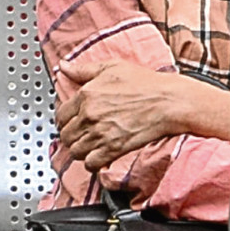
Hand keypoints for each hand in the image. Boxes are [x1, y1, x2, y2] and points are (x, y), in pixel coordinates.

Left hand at [56, 62, 227, 169]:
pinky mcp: (113, 149)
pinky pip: (90, 164)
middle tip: (81, 135)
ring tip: (89, 146)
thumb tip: (64, 66)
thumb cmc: (146, 83)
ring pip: (75, 151)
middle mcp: (89, 115)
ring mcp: (100, 134)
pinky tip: (99, 156)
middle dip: (72, 136)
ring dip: (81, 150)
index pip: (60, 115)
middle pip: (66, 135)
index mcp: (86, 95)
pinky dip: (92, 163)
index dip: (65, 120)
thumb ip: (83, 69)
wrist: (169, 102)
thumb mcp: (112, 67)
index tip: (72, 122)